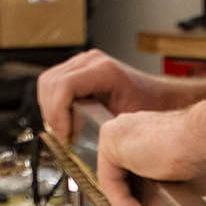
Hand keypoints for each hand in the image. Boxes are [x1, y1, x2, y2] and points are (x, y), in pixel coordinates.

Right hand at [36, 49, 165, 141]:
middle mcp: (90, 61)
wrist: (158, 96)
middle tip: (64, 136)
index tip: (65, 135)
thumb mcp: (127, 121)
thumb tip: (81, 144)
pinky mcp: (78, 69)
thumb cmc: (148, 106)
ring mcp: (83, 62)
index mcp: (104, 70)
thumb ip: (103, 129)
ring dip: (50, 109)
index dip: (58, 113)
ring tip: (64, 129)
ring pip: (47, 83)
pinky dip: (53, 103)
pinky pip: (52, 83)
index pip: (64, 86)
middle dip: (52, 114)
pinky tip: (65, 119)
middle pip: (50, 84)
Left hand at [95, 109, 205, 205]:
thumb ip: (162, 199)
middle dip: (131, 204)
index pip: (135, 169)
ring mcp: (121, 130)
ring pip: (116, 178)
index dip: (140, 198)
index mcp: (152, 132)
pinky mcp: (111, 139)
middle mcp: (134, 127)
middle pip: (124, 174)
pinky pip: (111, 179)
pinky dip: (123, 202)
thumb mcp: (184, 183)